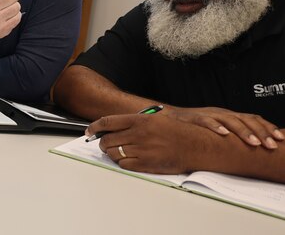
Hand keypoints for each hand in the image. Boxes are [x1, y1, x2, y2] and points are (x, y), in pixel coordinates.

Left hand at [89, 113, 223, 173]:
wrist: (196, 145)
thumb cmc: (177, 132)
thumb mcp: (156, 119)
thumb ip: (134, 122)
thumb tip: (113, 127)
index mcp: (140, 120)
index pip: (107, 122)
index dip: (93, 127)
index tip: (88, 132)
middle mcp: (139, 134)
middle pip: (107, 140)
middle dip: (102, 143)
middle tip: (103, 145)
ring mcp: (142, 149)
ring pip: (113, 153)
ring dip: (111, 154)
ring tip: (115, 153)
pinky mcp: (147, 164)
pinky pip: (124, 165)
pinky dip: (121, 163)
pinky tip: (126, 160)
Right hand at [163, 106, 284, 148]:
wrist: (171, 117)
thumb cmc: (198, 126)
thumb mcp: (220, 128)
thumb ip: (234, 134)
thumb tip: (257, 148)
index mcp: (231, 116)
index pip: (254, 119)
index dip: (268, 127)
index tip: (281, 139)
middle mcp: (224, 113)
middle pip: (246, 120)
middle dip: (261, 133)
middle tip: (272, 146)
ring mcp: (210, 114)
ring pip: (230, 120)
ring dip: (244, 132)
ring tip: (254, 143)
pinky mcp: (195, 118)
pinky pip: (207, 122)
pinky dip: (215, 127)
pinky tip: (223, 134)